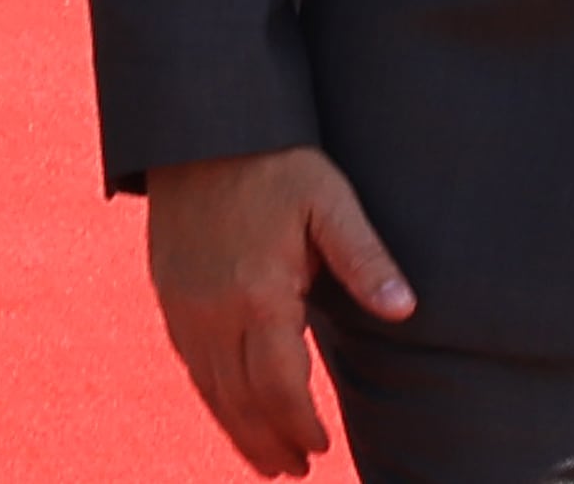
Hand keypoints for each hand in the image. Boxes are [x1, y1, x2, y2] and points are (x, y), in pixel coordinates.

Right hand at [145, 146, 415, 477]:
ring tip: (264, 458)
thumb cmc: (275, 160)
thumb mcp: (330, 200)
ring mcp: (184, 301)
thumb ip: (365, 258)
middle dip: (268, 442)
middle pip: (239, 399)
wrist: (201, 125)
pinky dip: (209, 394)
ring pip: (208, 387)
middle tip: (293, 471)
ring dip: (236, 428)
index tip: (320, 449)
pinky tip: (226, 404)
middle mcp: (213, 308)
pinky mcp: (167, 289)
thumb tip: (406, 309)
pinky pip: (187, 359)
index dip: (299, 425)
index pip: (279, 387)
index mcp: (258, 294)